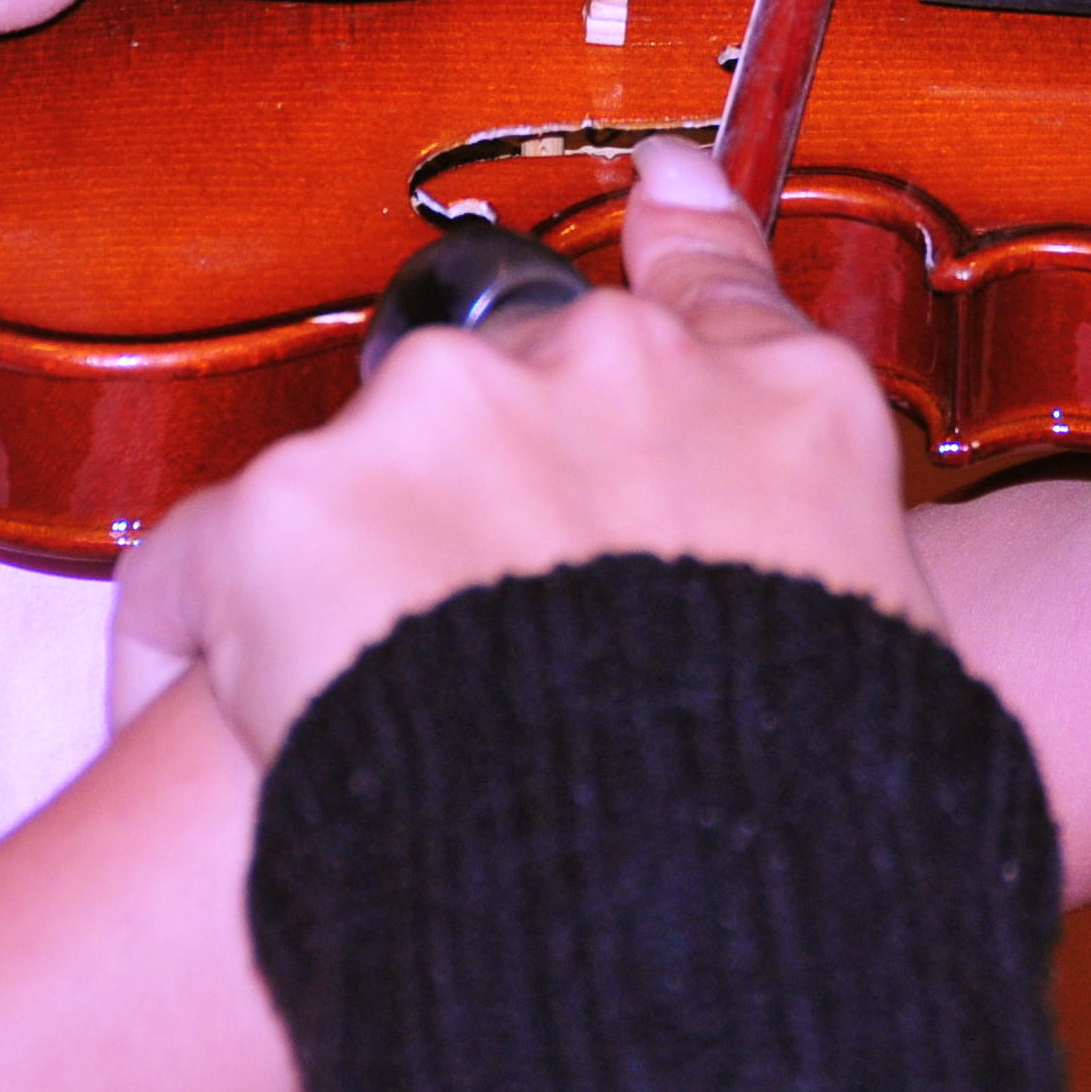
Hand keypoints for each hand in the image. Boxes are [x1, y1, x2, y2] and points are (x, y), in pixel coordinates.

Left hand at [108, 137, 942, 764]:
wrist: (675, 896)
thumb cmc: (805, 813)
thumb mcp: (891, 651)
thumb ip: (825, 554)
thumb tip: (806, 555)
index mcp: (781, 402)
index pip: (715, 282)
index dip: (677, 237)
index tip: (660, 195)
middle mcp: (616, 366)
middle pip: (510, 401)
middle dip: (484, 504)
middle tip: (483, 653)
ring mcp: (452, 416)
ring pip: (362, 475)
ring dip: (356, 568)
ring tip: (379, 722)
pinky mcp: (297, 503)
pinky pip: (200, 567)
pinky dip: (202, 640)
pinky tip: (240, 726)